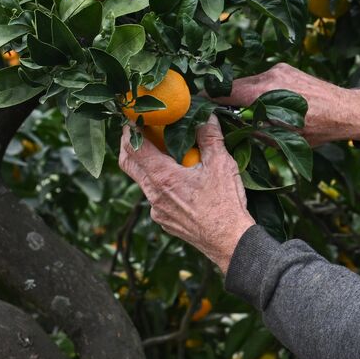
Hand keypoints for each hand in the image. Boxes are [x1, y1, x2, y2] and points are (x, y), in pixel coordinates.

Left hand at [117, 115, 254, 272]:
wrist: (229, 242)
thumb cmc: (224, 205)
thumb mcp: (221, 164)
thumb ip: (210, 137)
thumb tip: (205, 116)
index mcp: (163, 178)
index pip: (134, 149)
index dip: (130, 130)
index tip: (133, 118)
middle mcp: (153, 195)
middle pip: (129, 165)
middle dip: (129, 146)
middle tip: (136, 132)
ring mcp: (157, 210)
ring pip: (143, 182)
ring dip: (147, 165)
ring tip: (163, 154)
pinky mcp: (165, 221)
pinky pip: (155, 198)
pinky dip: (161, 184)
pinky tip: (179, 181)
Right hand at [211, 62, 359, 146]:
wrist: (347, 110)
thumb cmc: (317, 130)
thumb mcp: (280, 138)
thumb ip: (251, 130)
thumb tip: (228, 128)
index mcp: (263, 94)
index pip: (224, 93)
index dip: (208, 101)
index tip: (197, 107)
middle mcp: (268, 76)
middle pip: (234, 86)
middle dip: (226, 100)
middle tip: (220, 116)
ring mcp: (278, 69)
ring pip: (249, 83)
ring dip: (245, 97)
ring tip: (249, 114)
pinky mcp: (286, 68)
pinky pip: (264, 79)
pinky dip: (259, 91)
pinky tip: (267, 105)